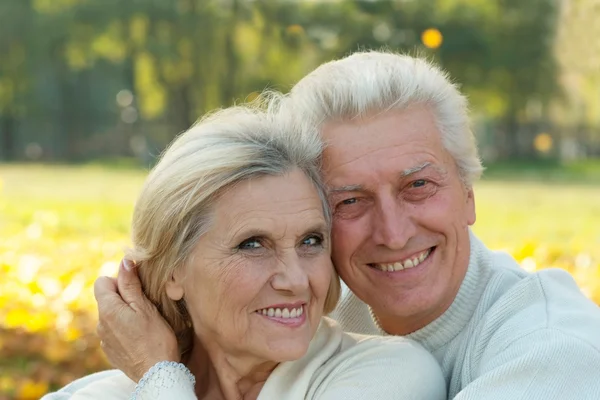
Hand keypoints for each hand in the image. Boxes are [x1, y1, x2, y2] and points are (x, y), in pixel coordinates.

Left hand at [94, 259, 179, 381]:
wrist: (156, 373)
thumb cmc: (155, 338)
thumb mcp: (145, 307)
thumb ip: (131, 284)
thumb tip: (124, 262)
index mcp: (108, 310)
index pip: (102, 282)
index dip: (119, 281)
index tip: (136, 289)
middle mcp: (101, 324)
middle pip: (107, 299)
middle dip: (123, 298)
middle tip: (144, 306)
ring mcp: (104, 339)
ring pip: (111, 316)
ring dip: (124, 314)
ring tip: (144, 323)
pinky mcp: (110, 351)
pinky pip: (114, 332)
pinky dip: (125, 330)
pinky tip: (140, 337)